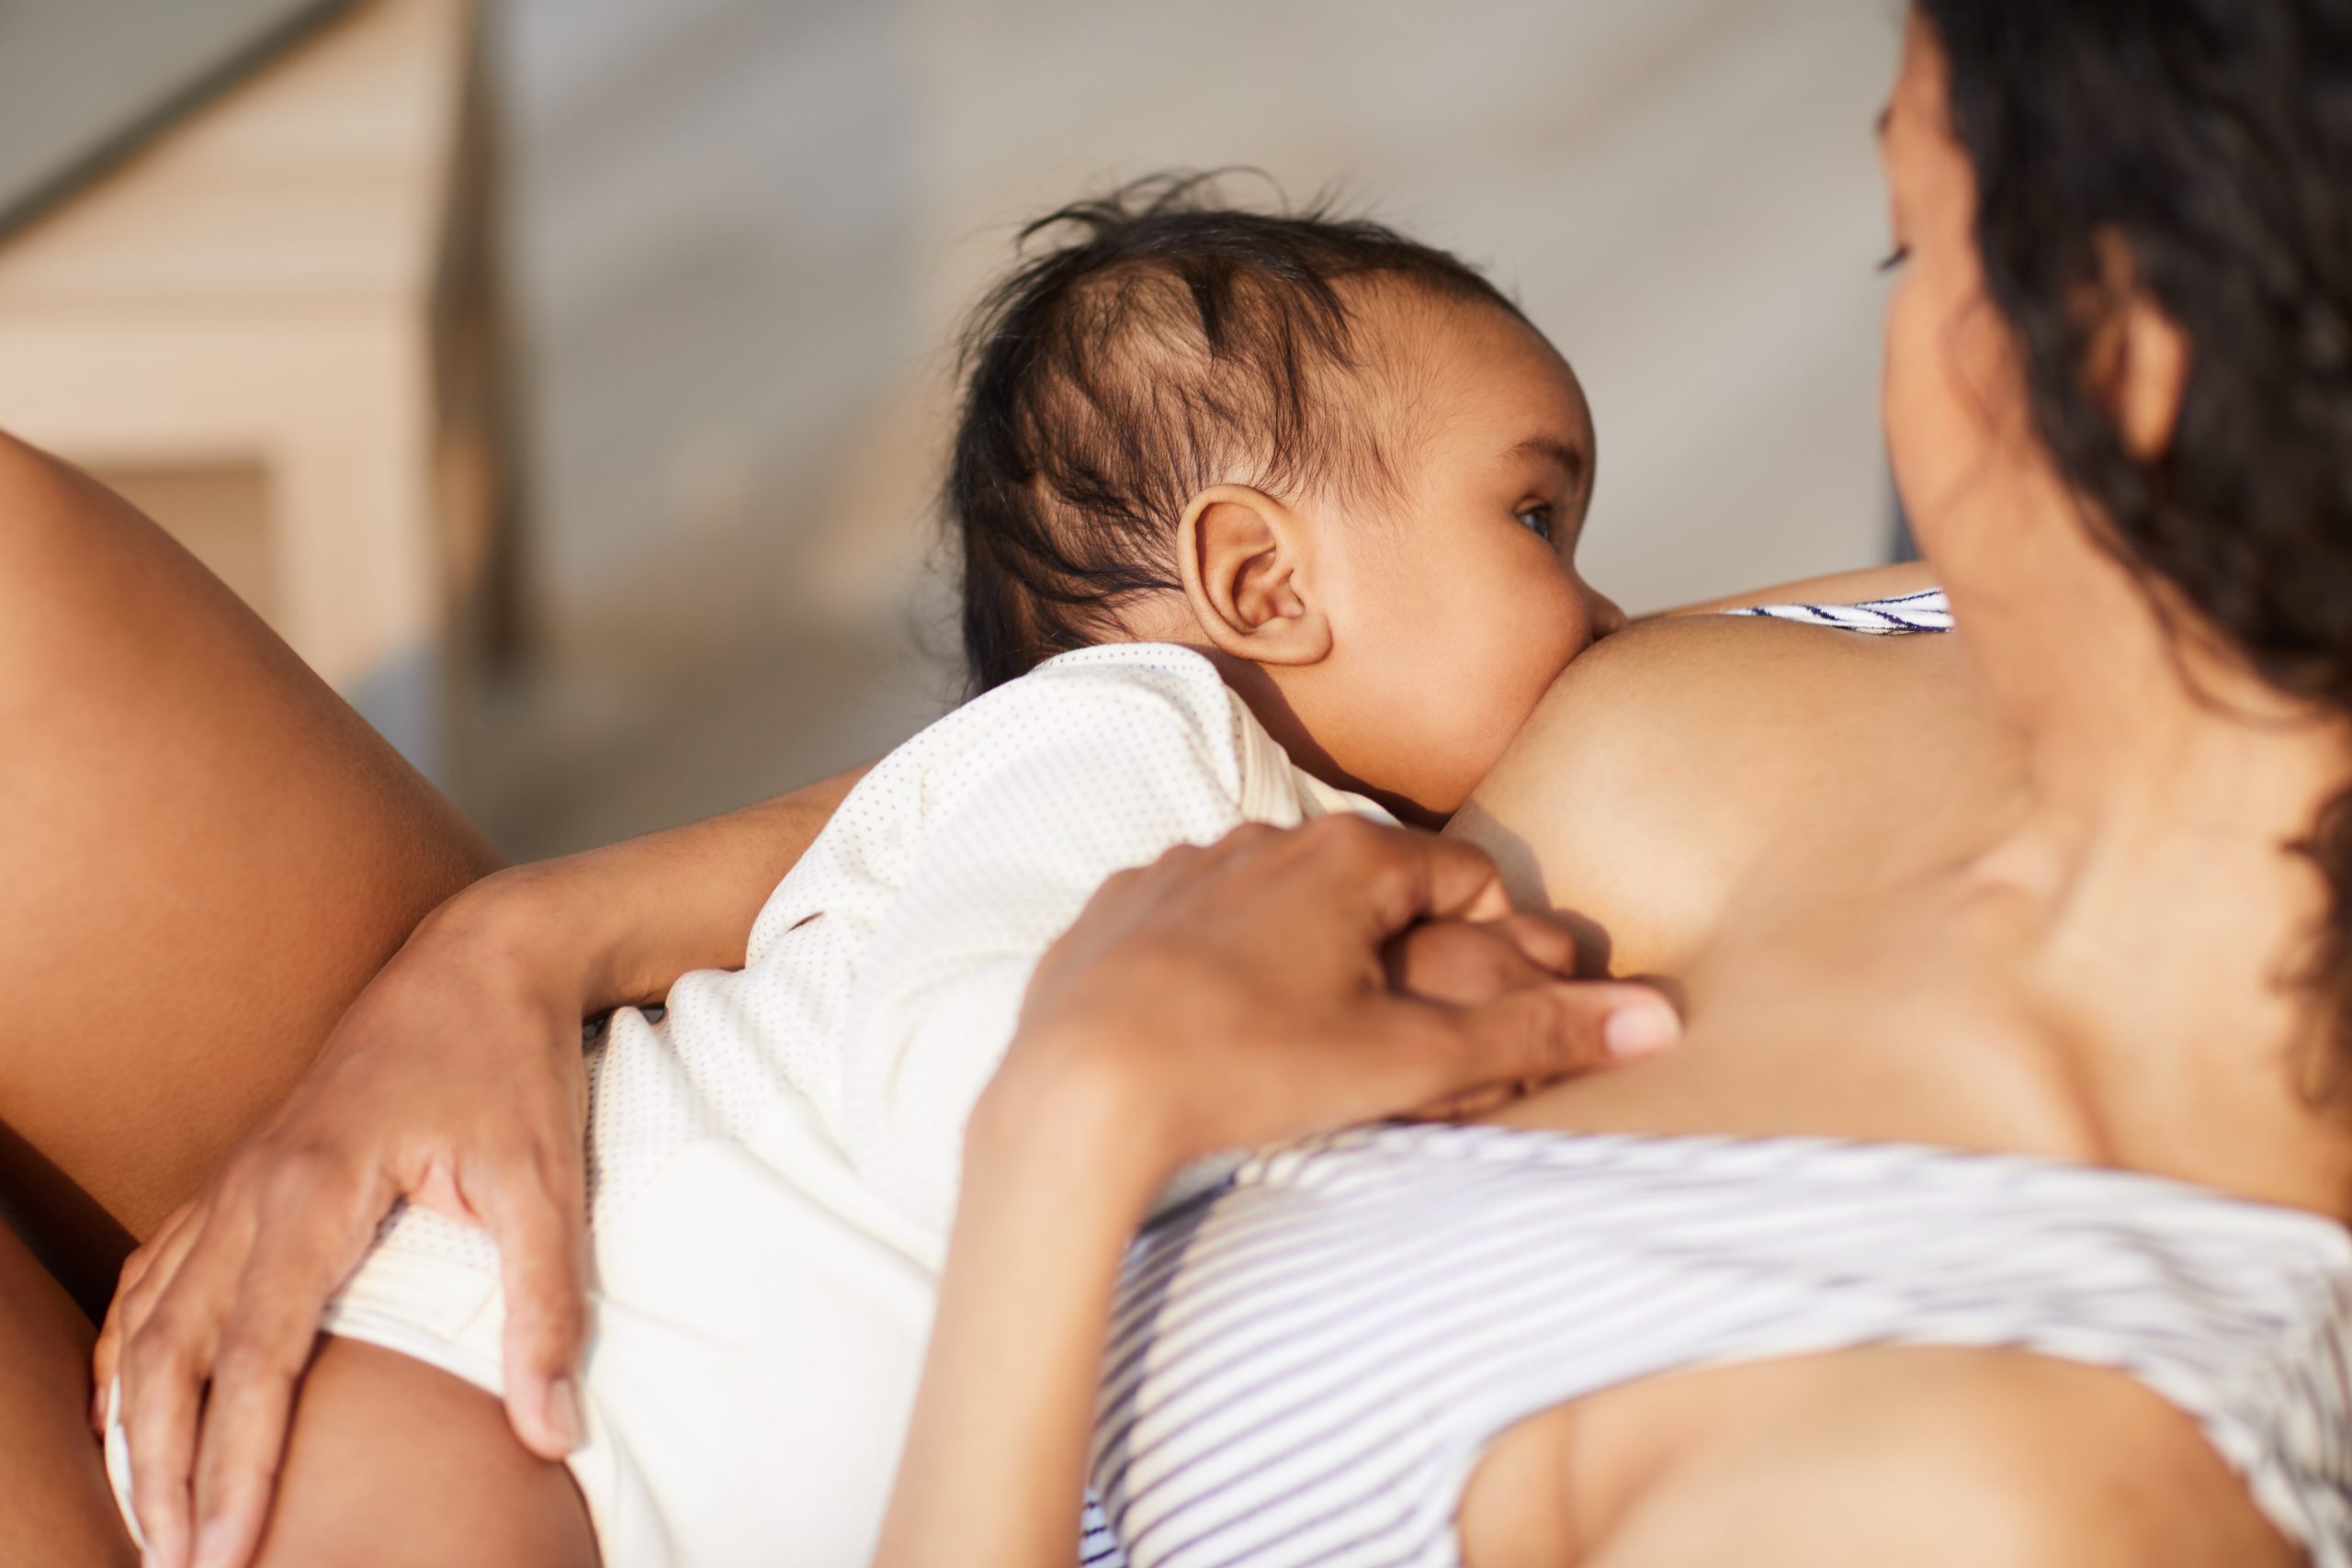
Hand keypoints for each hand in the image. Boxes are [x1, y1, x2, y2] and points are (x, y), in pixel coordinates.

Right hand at [94, 877, 594, 1567]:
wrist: (481, 957)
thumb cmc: (515, 1065)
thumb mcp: (547, 1181)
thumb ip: (546, 1307)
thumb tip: (553, 1430)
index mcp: (315, 1189)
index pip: (255, 1357)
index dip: (234, 1463)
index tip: (225, 1550)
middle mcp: (254, 1187)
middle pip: (173, 1351)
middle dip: (163, 1465)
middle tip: (178, 1560)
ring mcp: (239, 1177)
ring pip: (150, 1315)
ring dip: (138, 1418)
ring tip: (151, 1509)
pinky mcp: (247, 1172)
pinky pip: (161, 1269)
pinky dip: (133, 1345)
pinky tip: (133, 1403)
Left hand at [982, 816, 1680, 1195]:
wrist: (1075, 1097)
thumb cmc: (1247, 1069)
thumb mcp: (1408, 1062)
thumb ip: (1533, 1035)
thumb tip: (1658, 1022)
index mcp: (1342, 853)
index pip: (1463, 874)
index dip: (1492, 944)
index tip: (1479, 1015)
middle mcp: (1256, 836)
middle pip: (1367, 887)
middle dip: (1397, 954)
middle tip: (1395, 1044)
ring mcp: (1174, 868)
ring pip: (1275, 903)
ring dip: (1306, 958)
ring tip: (1300, 1046)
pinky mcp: (1111, 912)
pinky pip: (1190, 926)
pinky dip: (1217, 969)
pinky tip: (1213, 1035)